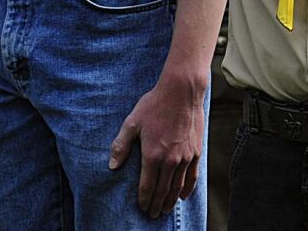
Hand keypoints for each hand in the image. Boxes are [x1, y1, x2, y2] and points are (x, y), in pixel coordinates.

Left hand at [109, 72, 205, 217]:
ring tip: (165, 210)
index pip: (147, 186)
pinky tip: (182, 196)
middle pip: (163, 190)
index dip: (144, 199)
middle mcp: (170, 160)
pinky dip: (187, 189)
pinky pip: (192, 176)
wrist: (182, 92)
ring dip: (170, 201)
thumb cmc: (154, 105)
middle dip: (157, 204)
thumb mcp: (132, 122)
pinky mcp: (195, 152)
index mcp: (152, 155)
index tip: (142, 208)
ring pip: (177, 187)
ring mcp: (185, 157)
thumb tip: (112, 165)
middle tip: (153, 215)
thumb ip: (121, 145)